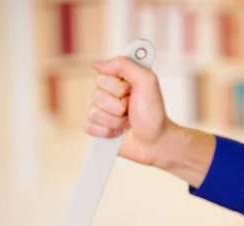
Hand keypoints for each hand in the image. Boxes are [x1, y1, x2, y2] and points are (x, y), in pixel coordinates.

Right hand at [85, 56, 215, 187]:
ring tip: (128, 122)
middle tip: (131, 109)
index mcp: (118, 78)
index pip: (102, 76)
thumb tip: (98, 64)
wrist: (155, 142)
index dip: (119, 88)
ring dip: (115, 121)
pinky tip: (118, 133)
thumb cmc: (153, 113)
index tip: (133, 92)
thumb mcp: (147, 81)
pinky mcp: (98, 128)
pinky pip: (89, 126)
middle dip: (118, 107)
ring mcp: (102, 110)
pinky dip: (106, 132)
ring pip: (94, 112)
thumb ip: (125, 64)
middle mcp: (108, 92)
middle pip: (97, 95)